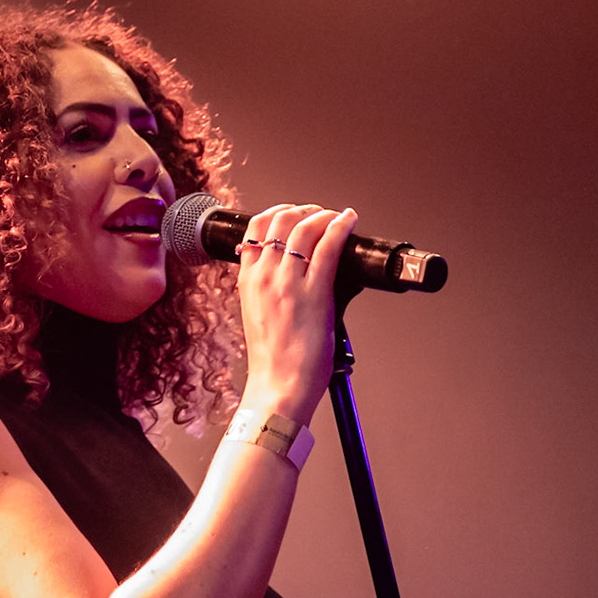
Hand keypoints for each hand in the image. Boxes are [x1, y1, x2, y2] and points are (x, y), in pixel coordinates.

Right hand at [234, 203, 357, 424]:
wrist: (278, 387)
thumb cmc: (272, 361)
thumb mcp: (257, 315)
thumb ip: (268, 290)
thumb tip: (294, 276)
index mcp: (247, 280)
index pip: (256, 227)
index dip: (278, 212)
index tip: (295, 215)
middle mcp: (265, 276)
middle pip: (280, 219)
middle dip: (304, 209)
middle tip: (320, 215)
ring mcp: (289, 283)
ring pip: (304, 227)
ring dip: (324, 215)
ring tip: (337, 218)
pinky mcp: (315, 293)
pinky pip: (329, 246)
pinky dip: (342, 226)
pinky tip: (350, 222)